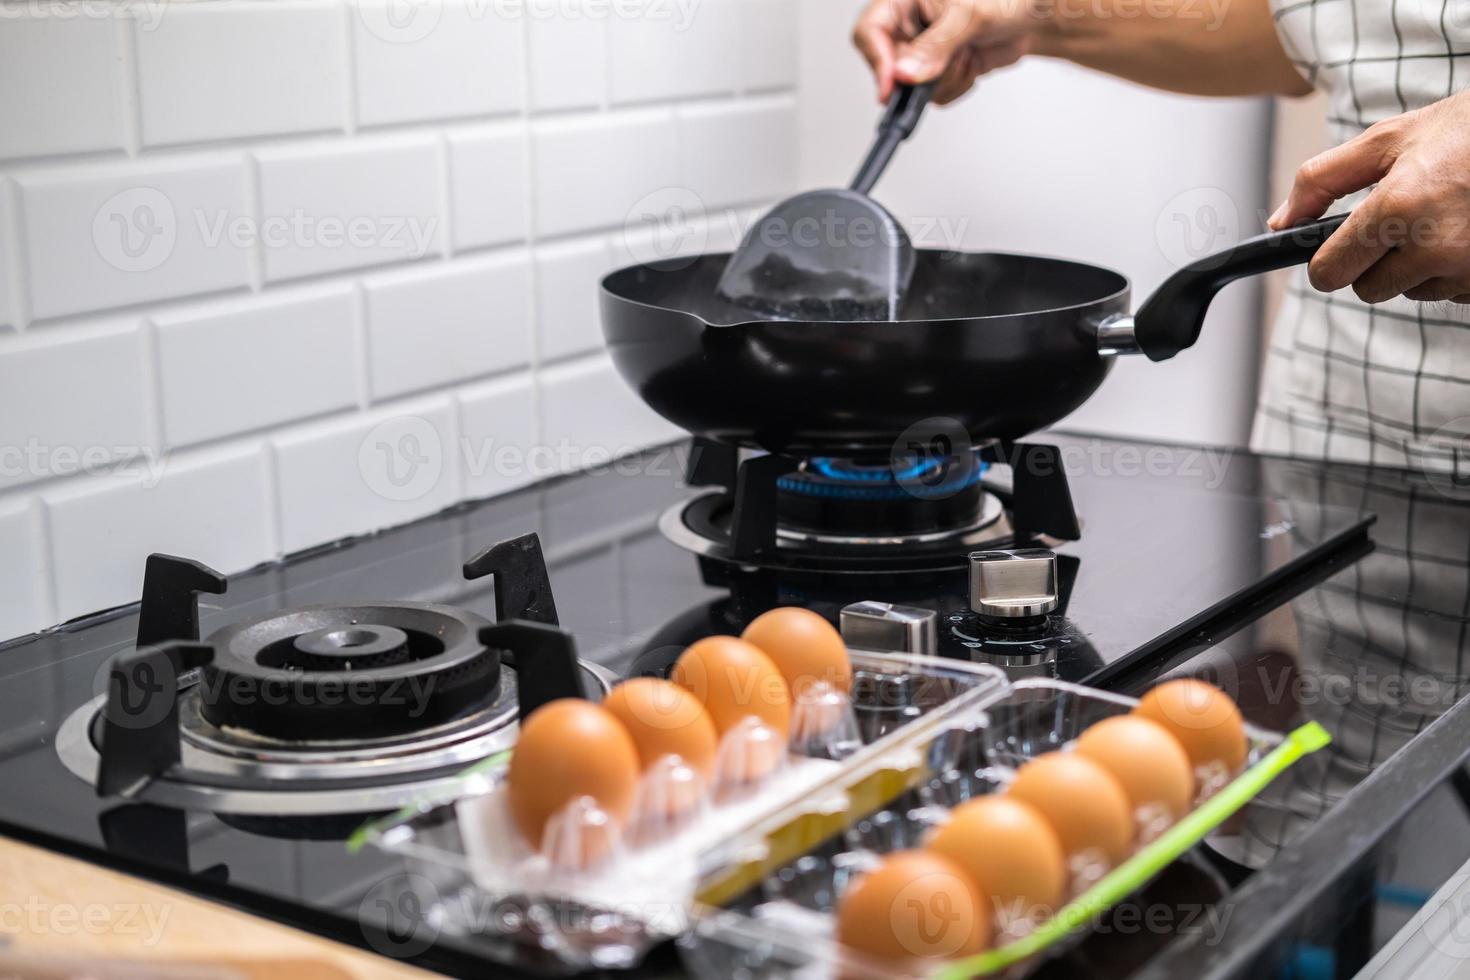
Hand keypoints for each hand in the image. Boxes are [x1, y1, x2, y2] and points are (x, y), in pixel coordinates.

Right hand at [852, 0, 1037, 104]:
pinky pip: (933, 94)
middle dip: (922, 74)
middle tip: (947, 66)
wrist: (1037, 16)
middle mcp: (911, 24)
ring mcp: (925, 49)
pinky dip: (954, 87)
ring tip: (967, 57)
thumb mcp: (968, 15)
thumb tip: (904, 73)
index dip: (876, 59)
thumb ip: (934, 47)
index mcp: (906, 0)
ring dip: (944, 81)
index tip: (892, 84)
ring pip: (912, 86)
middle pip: (889, 65)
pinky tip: (971, 66)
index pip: (870, 30)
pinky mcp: (940, 69)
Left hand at [1269, 90, 1469, 303]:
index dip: (1326, 262)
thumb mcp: (1388, 140)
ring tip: (1446, 217)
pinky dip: (1453, 269)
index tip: (1335, 250)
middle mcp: (1435, 245)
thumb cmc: (1464, 132)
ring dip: (1418, 265)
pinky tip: (1468, 230)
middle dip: (1375, 262)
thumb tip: (1280, 223)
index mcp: (1399, 207)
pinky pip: (1452, 292)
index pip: (1329, 272)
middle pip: (1367, 290)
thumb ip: (1322, 180)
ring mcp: (1468, 267)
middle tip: (1404, 219)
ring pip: (1411, 291)